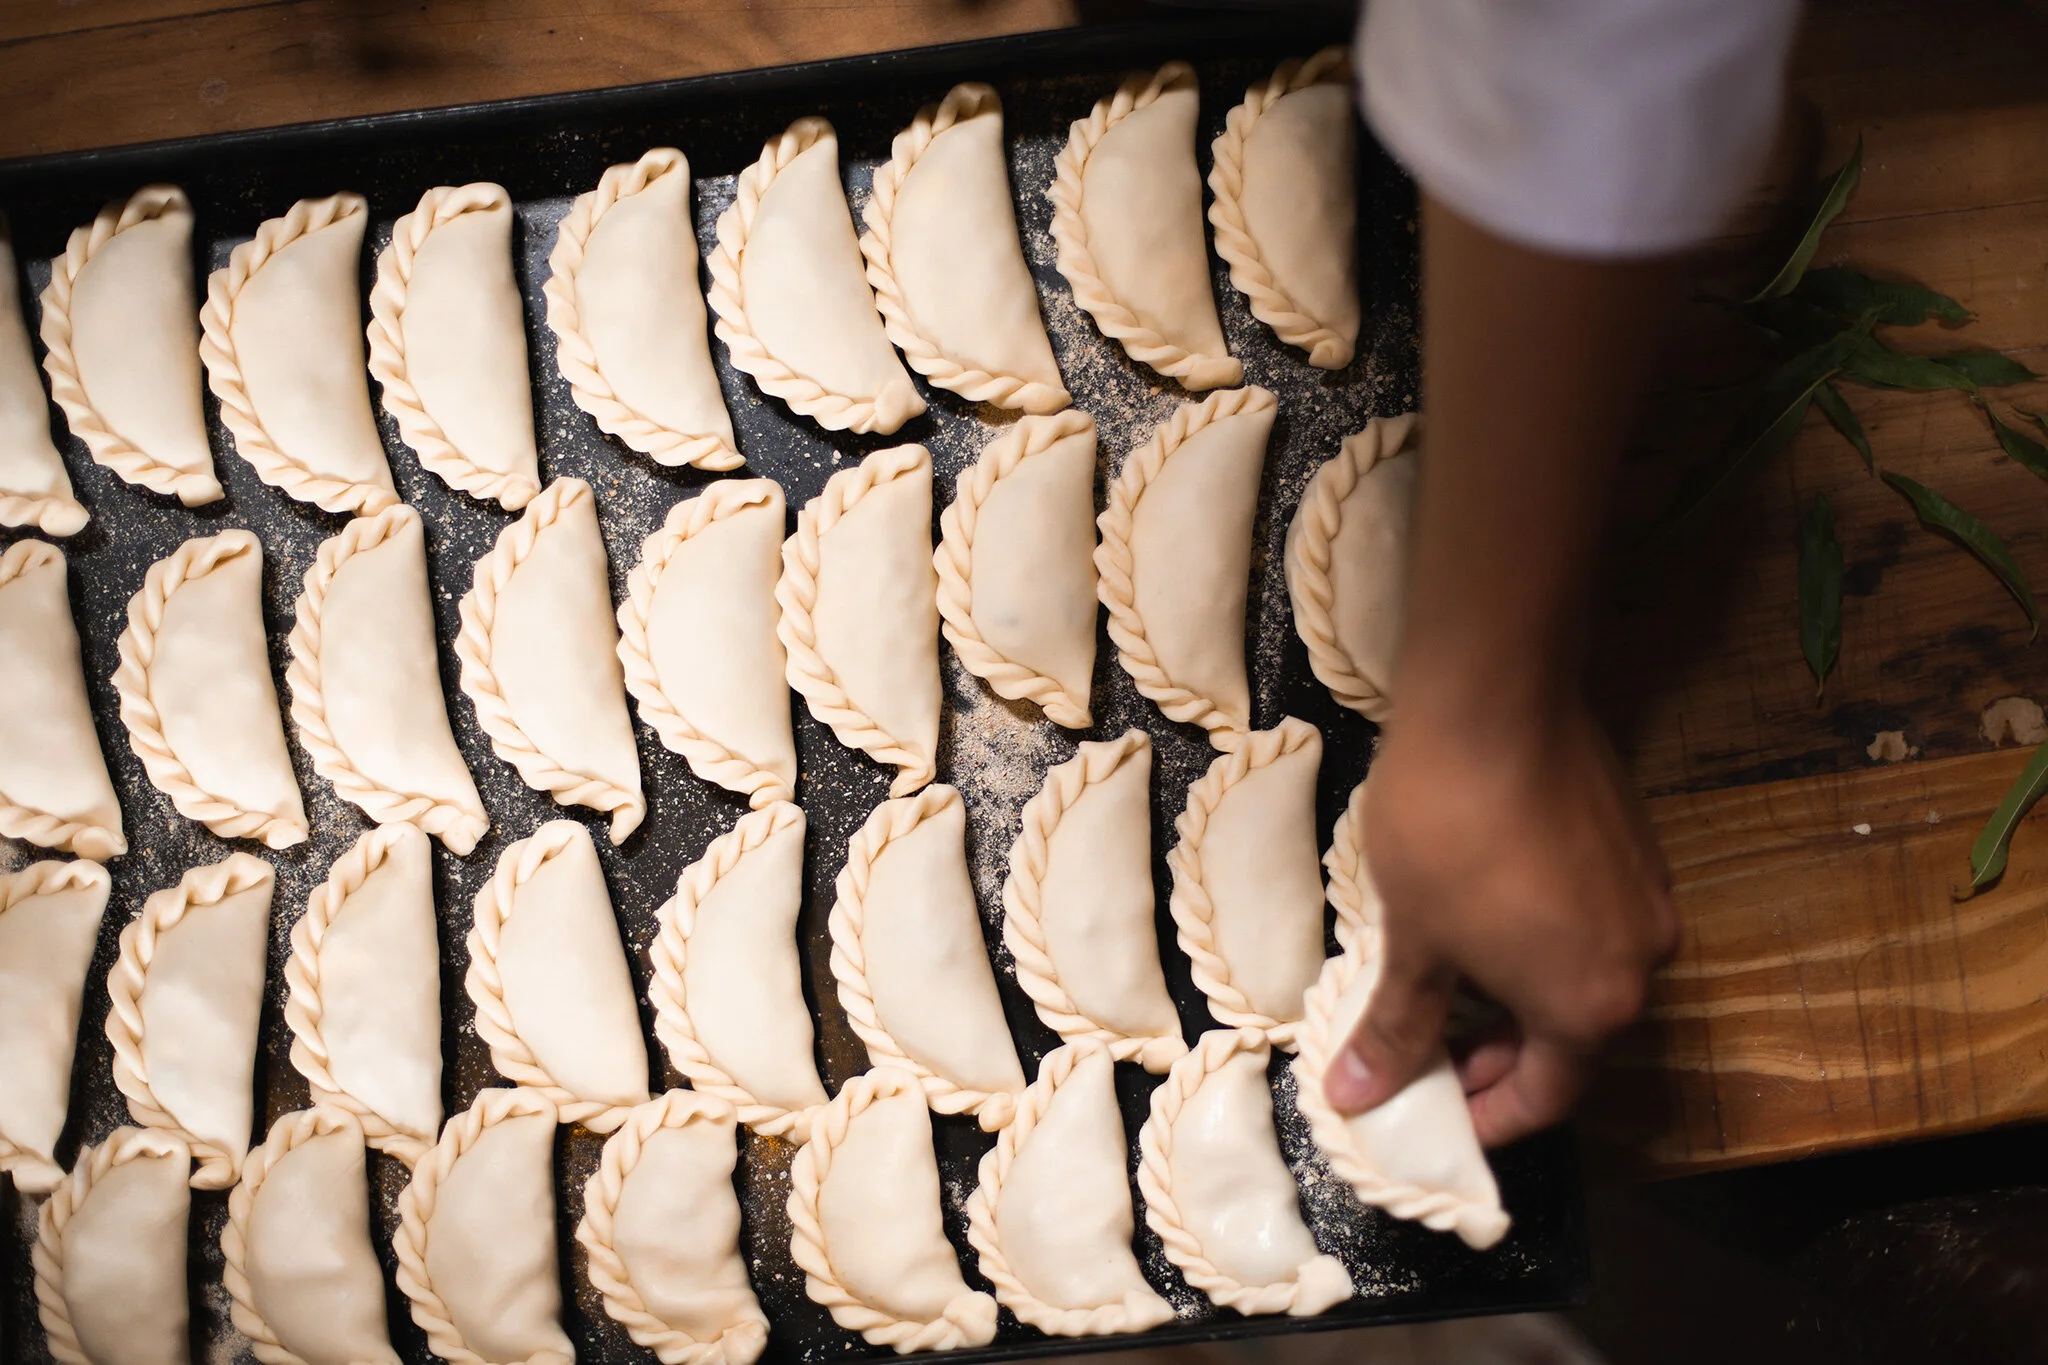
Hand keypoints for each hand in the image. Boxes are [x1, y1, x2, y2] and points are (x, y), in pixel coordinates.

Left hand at [1323, 696, 1676, 1147]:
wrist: (1493, 699)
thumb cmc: (1446, 831)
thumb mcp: (1413, 940)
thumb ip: (1397, 1029)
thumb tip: (1356, 1098)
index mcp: (1592, 1005)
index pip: (1545, 1097)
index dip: (1485, 1117)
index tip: (1434, 1118)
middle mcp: (1641, 961)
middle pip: (1569, 1040)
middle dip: (1495, 1056)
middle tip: (1423, 1053)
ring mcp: (1645, 897)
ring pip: (1578, 978)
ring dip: (1514, 997)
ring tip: (1442, 984)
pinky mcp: (1634, 845)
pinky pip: (1588, 922)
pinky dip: (1538, 944)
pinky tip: (1480, 922)